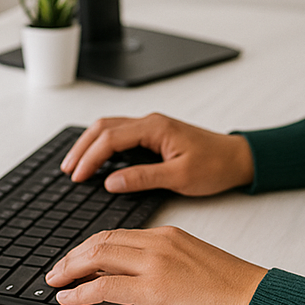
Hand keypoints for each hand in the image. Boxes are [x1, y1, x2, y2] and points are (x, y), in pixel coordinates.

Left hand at [45, 226, 266, 304]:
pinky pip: (106, 287)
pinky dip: (81, 292)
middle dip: (72, 256)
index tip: (74, 260)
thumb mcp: (191, 262)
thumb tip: (134, 276)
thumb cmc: (228, 287)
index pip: (117, 234)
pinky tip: (69, 300)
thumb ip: (163, 262)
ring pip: (98, 257)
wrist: (251, 298)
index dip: (89, 247)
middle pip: (102, 241)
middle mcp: (158, 243)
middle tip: (55, 271)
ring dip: (70, 270)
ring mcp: (155, 264)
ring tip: (54, 283)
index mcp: (167, 235)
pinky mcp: (154, 290)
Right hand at [60, 114, 254, 195]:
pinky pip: (121, 134)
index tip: (76, 176)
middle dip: (82, 147)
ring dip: (90, 143)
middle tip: (67, 169)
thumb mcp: (180, 177)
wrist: (238, 159)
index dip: (90, 157)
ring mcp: (152, 127)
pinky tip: (98, 160)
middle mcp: (151, 123)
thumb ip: (144, 177)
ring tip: (75, 165)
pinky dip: (104, 145)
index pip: (111, 138)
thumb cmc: (215, 166)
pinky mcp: (155, 135)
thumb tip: (112, 182)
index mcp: (155, 128)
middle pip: (104, 127)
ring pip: (111, 127)